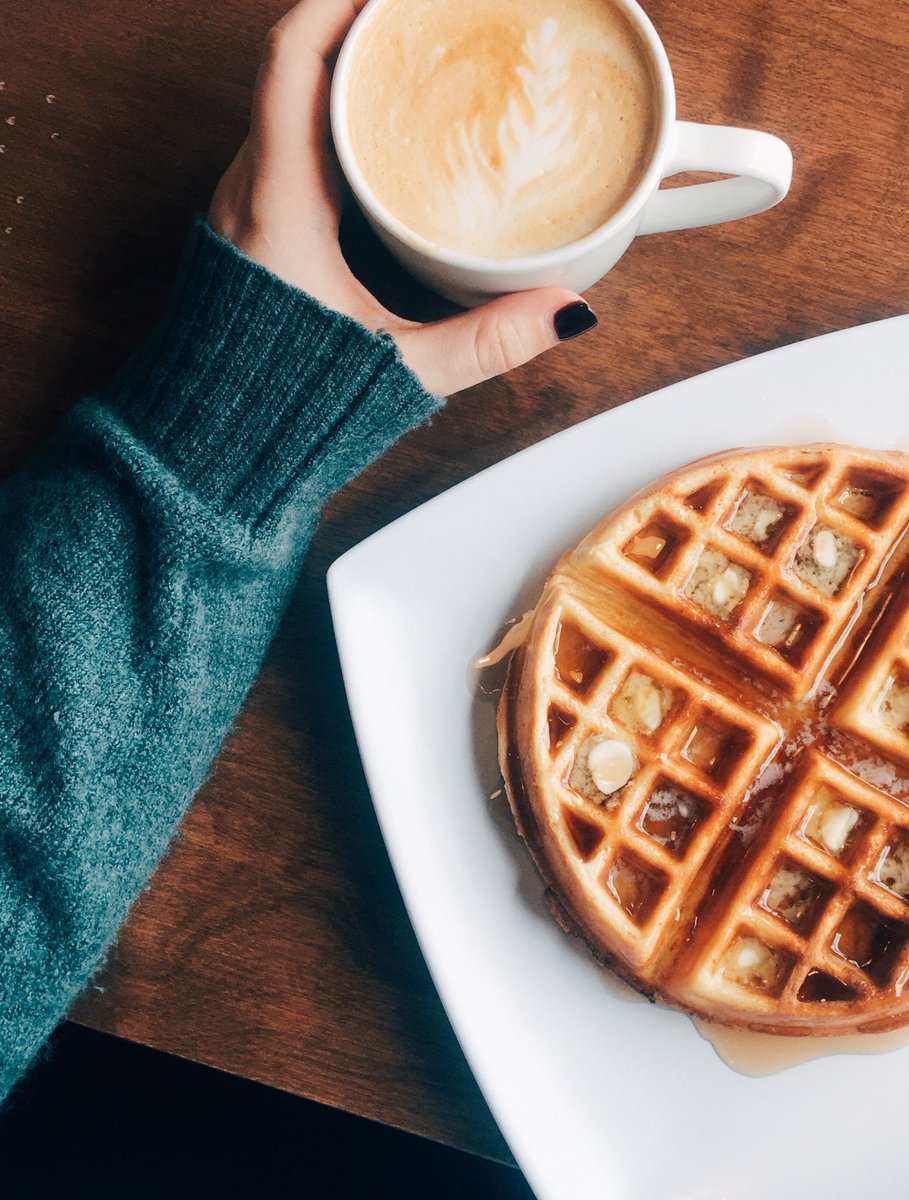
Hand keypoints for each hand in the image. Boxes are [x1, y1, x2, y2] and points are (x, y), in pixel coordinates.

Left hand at [208, 0, 597, 395]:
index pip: (296, 58)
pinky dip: (332, 118)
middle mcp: (251, 189)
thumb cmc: (280, 407)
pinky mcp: (253, 231)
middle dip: (359, 27)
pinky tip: (378, 135)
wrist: (208, 451)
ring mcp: (245, 208)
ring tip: (409, 56)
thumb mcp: (398, 370)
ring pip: (289, 104)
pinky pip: (287, 144)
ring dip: (344, 71)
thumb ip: (485, 341)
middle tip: (422, 16)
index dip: (341, 3)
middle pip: (297, 67)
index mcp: (278, 203)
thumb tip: (564, 313)